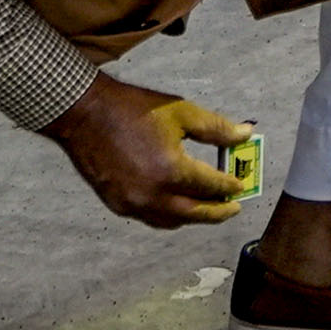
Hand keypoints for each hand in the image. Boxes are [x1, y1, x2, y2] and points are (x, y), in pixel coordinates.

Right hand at [45, 75, 259, 227]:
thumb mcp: (182, 113)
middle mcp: (152, 195)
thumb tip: (245, 134)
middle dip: (218, 211)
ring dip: (194, 216)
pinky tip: (178, 205)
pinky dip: (170, 215)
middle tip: (234, 206)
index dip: (230, 186)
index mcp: (171, 171)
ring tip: (209, 205)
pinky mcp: (118, 205)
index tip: (241, 185)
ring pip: (173, 221)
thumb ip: (217, 128)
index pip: (211, 187)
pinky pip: (152, 218)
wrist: (84, 113)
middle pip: (195, 213)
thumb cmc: (133, 109)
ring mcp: (133, 204)